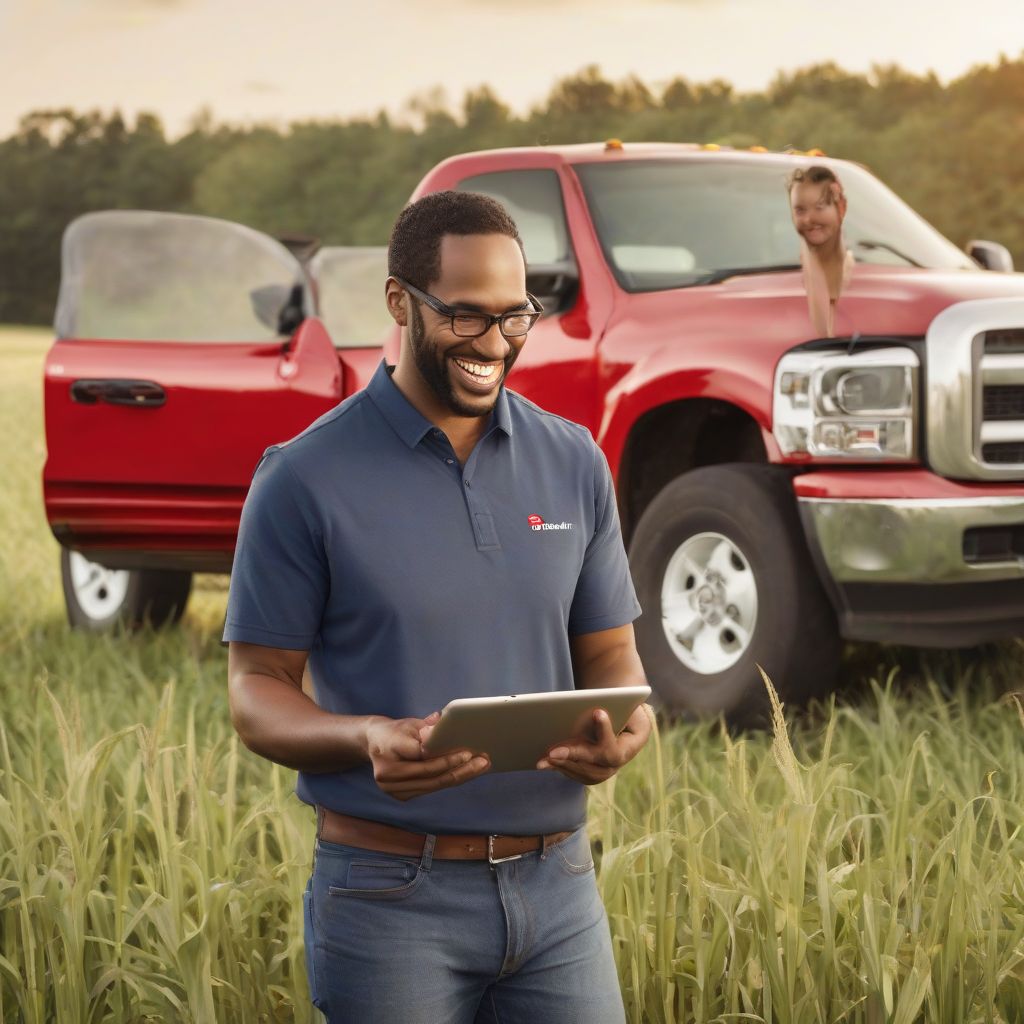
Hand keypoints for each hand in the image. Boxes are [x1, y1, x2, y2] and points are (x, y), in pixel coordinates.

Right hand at [365, 713, 489, 800]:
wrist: (374, 744)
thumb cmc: (396, 731)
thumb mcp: (410, 723)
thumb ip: (427, 727)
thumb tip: (443, 725)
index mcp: (387, 748)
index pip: (421, 755)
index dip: (445, 756)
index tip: (467, 753)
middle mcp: (386, 774)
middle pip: (430, 774)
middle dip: (459, 768)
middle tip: (482, 761)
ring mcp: (392, 788)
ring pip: (433, 785)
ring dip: (460, 777)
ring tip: (481, 767)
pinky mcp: (400, 796)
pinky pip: (430, 789)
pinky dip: (449, 781)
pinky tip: (467, 773)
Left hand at [536, 703, 652, 784]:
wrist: (621, 708)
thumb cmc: (620, 699)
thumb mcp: (624, 698)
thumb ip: (614, 704)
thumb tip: (594, 711)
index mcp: (634, 740)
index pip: (617, 745)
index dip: (605, 732)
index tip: (596, 711)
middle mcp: (622, 760)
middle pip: (598, 767)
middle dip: (574, 757)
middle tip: (553, 752)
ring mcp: (608, 768)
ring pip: (586, 774)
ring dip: (563, 766)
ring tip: (543, 759)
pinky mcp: (594, 769)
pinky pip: (578, 773)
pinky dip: (561, 767)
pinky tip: (544, 761)